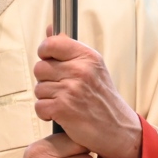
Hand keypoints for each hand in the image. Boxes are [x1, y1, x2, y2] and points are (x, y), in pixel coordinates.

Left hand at [33, 34, 141, 157]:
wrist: (119, 129)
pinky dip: (46, 113)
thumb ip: (69, 48)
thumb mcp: (92, 67)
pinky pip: (39, 106)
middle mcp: (80, 71)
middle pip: (40, 68)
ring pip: (39, 89)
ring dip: (48, 98)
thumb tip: (50, 28)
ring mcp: (71, 90)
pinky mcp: (63, 109)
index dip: (45, 52)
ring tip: (65, 102)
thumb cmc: (102, 98)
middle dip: (46, 80)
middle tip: (62, 89)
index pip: (52, 43)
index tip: (50, 61)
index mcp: (88, 57)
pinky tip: (61, 114)